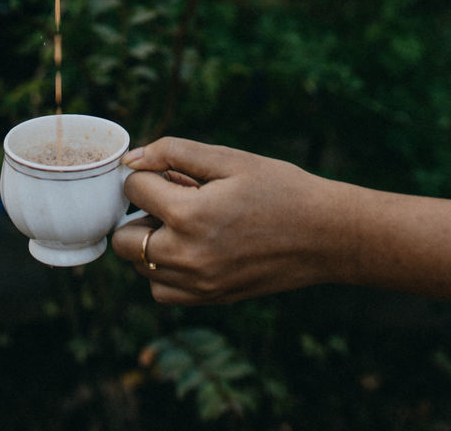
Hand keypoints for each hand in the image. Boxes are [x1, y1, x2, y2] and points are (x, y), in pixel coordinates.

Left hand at [111, 137, 341, 304]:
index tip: (171, 172)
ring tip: (186, 223)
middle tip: (173, 199)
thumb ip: (173, 152)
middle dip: (140, 213)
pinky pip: (163, 292)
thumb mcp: (228, 158)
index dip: (147, 173)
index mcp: (189, 215)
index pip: (134, 189)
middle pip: (124, 239)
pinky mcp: (211, 299)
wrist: (325, 234)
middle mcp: (187, 256)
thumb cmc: (279, 188)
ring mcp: (199, 283)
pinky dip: (165, 272)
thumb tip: (131, 159)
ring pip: (141, 268)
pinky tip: (191, 248)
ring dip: (150, 244)